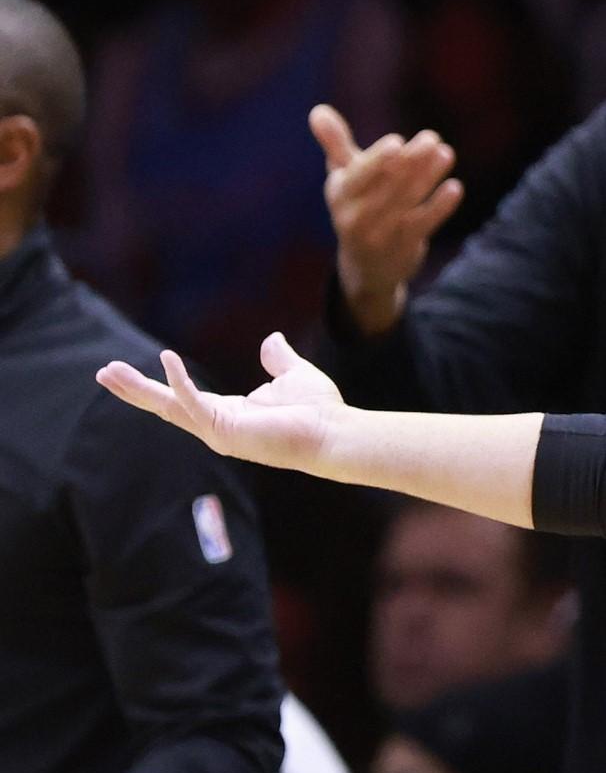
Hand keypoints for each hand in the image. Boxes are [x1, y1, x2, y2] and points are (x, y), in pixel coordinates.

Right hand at [96, 333, 346, 474]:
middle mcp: (216, 424)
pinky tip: (166, 359)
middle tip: (103, 373)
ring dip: (138, 389)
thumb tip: (271, 340)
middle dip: (133, 390)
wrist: (334, 432)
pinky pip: (194, 403)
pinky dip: (179, 382)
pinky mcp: (226, 430)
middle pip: (164, 406)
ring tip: (109, 372)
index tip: (129, 371)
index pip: (181, 399)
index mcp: (227, 412)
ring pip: (168, 407)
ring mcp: (218, 431)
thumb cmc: (318, 410)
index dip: (156, 385)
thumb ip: (277, 359)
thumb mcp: (292, 374)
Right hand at [311, 104, 462, 335]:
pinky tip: (455, 186)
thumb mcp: (343, 178)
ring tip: (446, 153)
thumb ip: (335, 144)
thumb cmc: (356, 207)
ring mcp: (380, 235)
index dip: (378, 160)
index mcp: (340, 194)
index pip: (357, 176)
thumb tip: (317, 110)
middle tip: (432, 138)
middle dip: (411, 161)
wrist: (365, 267)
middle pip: (387, 186)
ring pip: (407, 202)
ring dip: (429, 176)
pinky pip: (423, 224)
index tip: (398, 141)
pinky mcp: (404, 247)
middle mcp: (355, 217)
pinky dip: (439, 206)